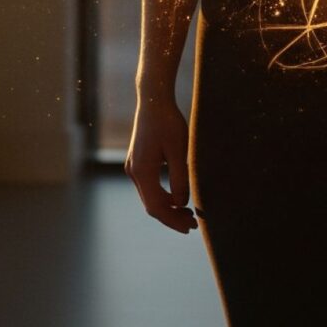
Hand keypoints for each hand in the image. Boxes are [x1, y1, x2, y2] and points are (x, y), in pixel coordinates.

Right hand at [125, 95, 196, 233]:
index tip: (190, 227)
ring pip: (150, 197)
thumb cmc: (168, 122)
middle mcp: (134, 172)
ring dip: (168, 207)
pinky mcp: (137, 162)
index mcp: (142, 171)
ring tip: (188, 213)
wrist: (152, 100)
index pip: (156, 207)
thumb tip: (182, 203)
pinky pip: (149, 187)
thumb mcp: (178, 151)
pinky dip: (163, 196)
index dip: (173, 220)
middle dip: (172, 217)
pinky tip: (178, 197)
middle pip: (152, 205)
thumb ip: (180, 178)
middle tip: (193, 224)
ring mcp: (133, 167)